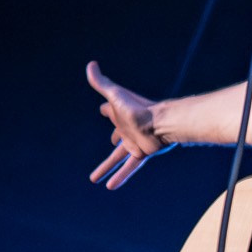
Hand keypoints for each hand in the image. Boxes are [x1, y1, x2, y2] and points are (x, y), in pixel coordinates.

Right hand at [87, 61, 170, 189]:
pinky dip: (120, 177)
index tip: (103, 110)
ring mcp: (134, 142)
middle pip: (116, 136)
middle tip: (112, 143)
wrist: (162, 124)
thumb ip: (101, 82)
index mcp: (120, 114)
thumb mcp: (115, 95)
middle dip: (114, 138)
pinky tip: (110, 187)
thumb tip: (90, 64)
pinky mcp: (141, 153)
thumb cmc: (139, 107)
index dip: (107, 110)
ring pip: (118, 157)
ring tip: (94, 179)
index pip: (110, 111)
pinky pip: (129, 167)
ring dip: (107, 167)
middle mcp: (127, 128)